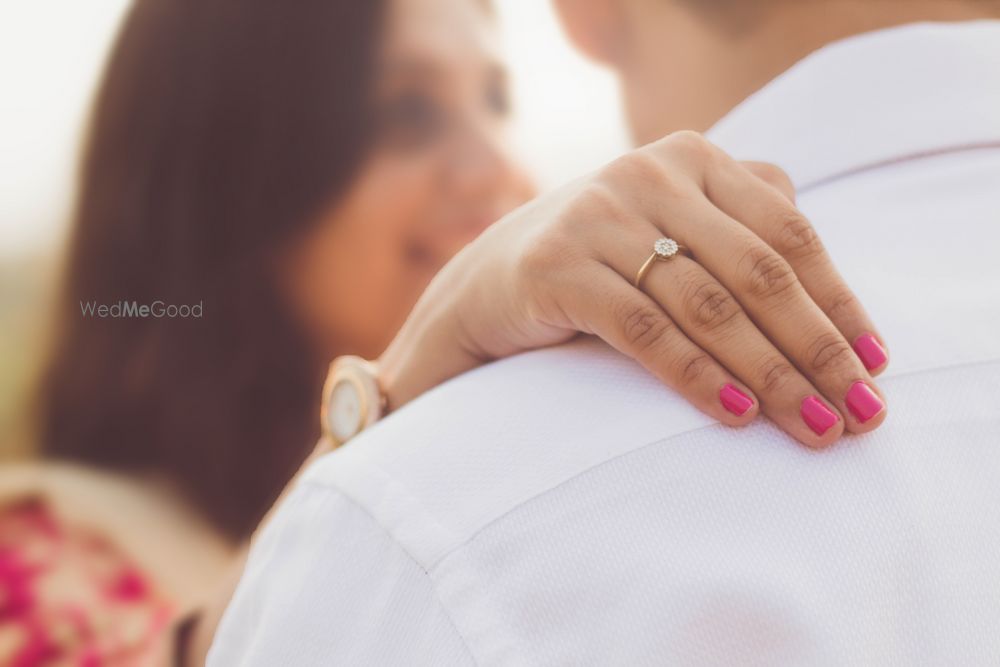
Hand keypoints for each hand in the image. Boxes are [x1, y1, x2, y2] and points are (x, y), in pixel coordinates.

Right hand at [378, 131, 888, 447]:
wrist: (487, 282)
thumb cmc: (600, 263)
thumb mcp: (672, 229)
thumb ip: (743, 230)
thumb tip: (833, 300)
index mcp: (691, 157)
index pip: (789, 233)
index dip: (839, 302)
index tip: (877, 364)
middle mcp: (649, 173)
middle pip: (759, 270)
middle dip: (817, 348)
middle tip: (859, 411)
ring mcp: (598, 216)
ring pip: (709, 304)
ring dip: (771, 373)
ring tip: (812, 425)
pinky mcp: (557, 268)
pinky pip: (645, 330)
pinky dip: (697, 375)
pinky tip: (737, 415)